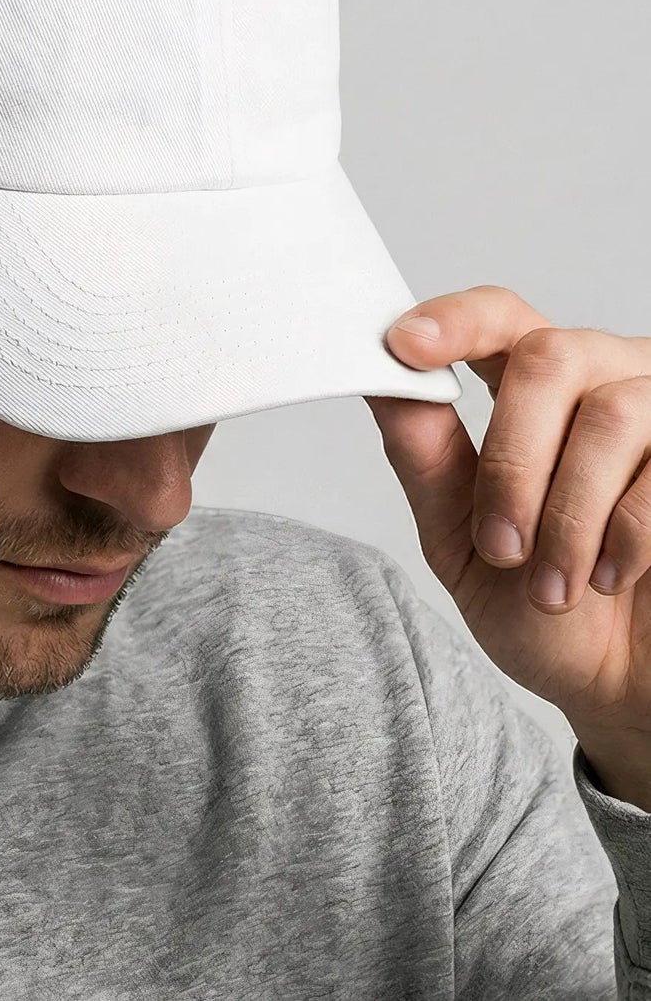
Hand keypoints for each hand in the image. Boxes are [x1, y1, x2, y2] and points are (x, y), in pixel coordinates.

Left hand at [365, 286, 650, 748]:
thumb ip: (423, 454)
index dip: (454, 319)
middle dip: (512, 458)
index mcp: (536, 389)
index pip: (499, 318)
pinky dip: (626, 532)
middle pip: (547, 357)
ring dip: (568, 512)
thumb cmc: (541, 607)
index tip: (405, 344)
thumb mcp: (459, 536)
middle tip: (502, 545)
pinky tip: (610, 576)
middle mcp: (605, 379)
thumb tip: (378, 379)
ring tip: (554, 584)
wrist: (621, 685)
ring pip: (611, 413)